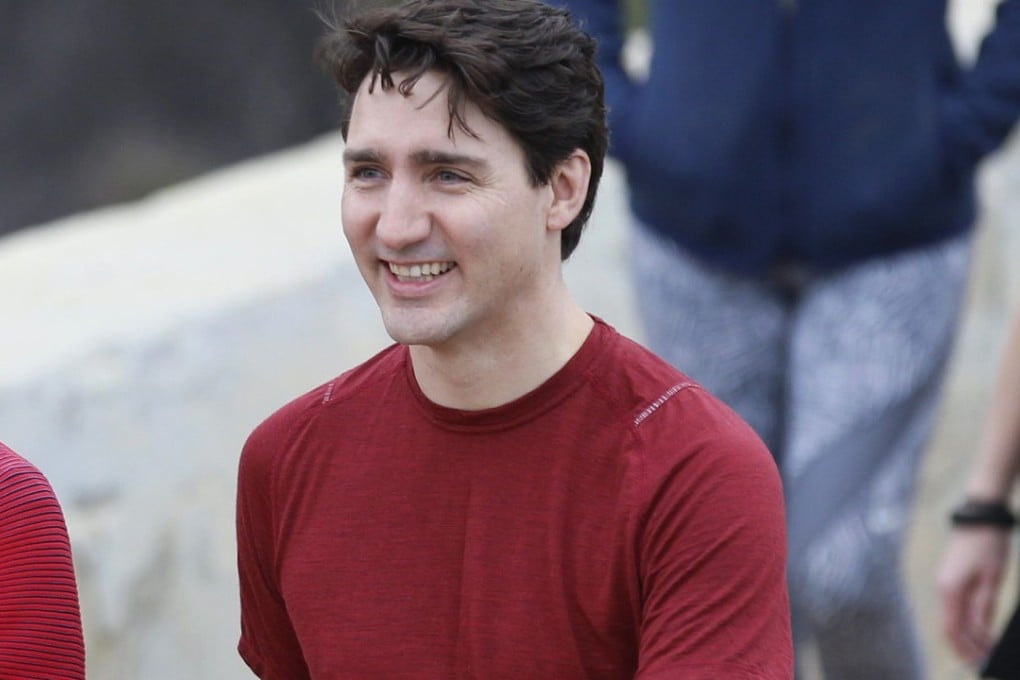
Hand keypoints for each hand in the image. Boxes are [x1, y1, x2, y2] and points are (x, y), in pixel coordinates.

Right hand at [937, 527, 1010, 663]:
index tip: (982, 662)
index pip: (953, 629)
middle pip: (949, 626)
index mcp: (950, 590)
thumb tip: (980, 633)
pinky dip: (965, 622)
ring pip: (952, 618)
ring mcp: (944, 583)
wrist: (979, 517)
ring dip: (966, 636)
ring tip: (983, 648)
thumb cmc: (987, 546)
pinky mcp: (950, 579)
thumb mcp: (992, 579)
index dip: (966, 649)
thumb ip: (983, 607)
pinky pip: (954, 607)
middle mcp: (942, 589)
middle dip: (965, 646)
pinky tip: (978, 628)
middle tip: (983, 660)